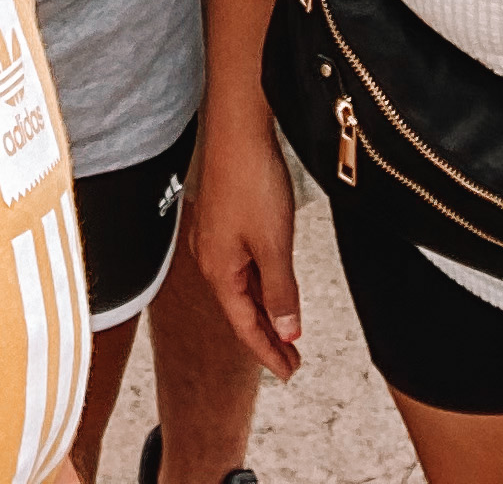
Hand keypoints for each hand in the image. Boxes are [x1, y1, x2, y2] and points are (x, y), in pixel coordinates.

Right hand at [184, 116, 303, 381]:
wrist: (237, 129)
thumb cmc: (250, 180)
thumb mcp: (273, 244)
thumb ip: (280, 291)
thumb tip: (286, 332)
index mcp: (219, 270)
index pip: (245, 326)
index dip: (268, 352)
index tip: (289, 373)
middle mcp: (210, 258)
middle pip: (240, 310)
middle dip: (266, 337)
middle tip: (292, 360)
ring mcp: (214, 238)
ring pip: (241, 287)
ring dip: (264, 310)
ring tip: (287, 330)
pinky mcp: (222, 219)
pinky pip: (241, 265)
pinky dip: (259, 284)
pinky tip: (273, 283)